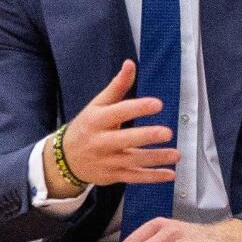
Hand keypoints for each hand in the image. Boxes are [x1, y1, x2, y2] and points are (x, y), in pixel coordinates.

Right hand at [57, 60, 178, 190]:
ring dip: (156, 159)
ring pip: (133, 161)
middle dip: (146, 136)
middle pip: (125, 139)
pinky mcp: (114, 176)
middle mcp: (101, 142)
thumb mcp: (97, 105)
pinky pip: (135, 177)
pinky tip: (170, 174)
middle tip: (168, 132)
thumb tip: (130, 64)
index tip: (157, 104)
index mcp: (97, 120)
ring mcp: (107, 161)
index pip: (118, 112)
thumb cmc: (87, 127)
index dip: (138, 108)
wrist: (65, 159)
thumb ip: (117, 86)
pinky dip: (153, 177)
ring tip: (176, 154)